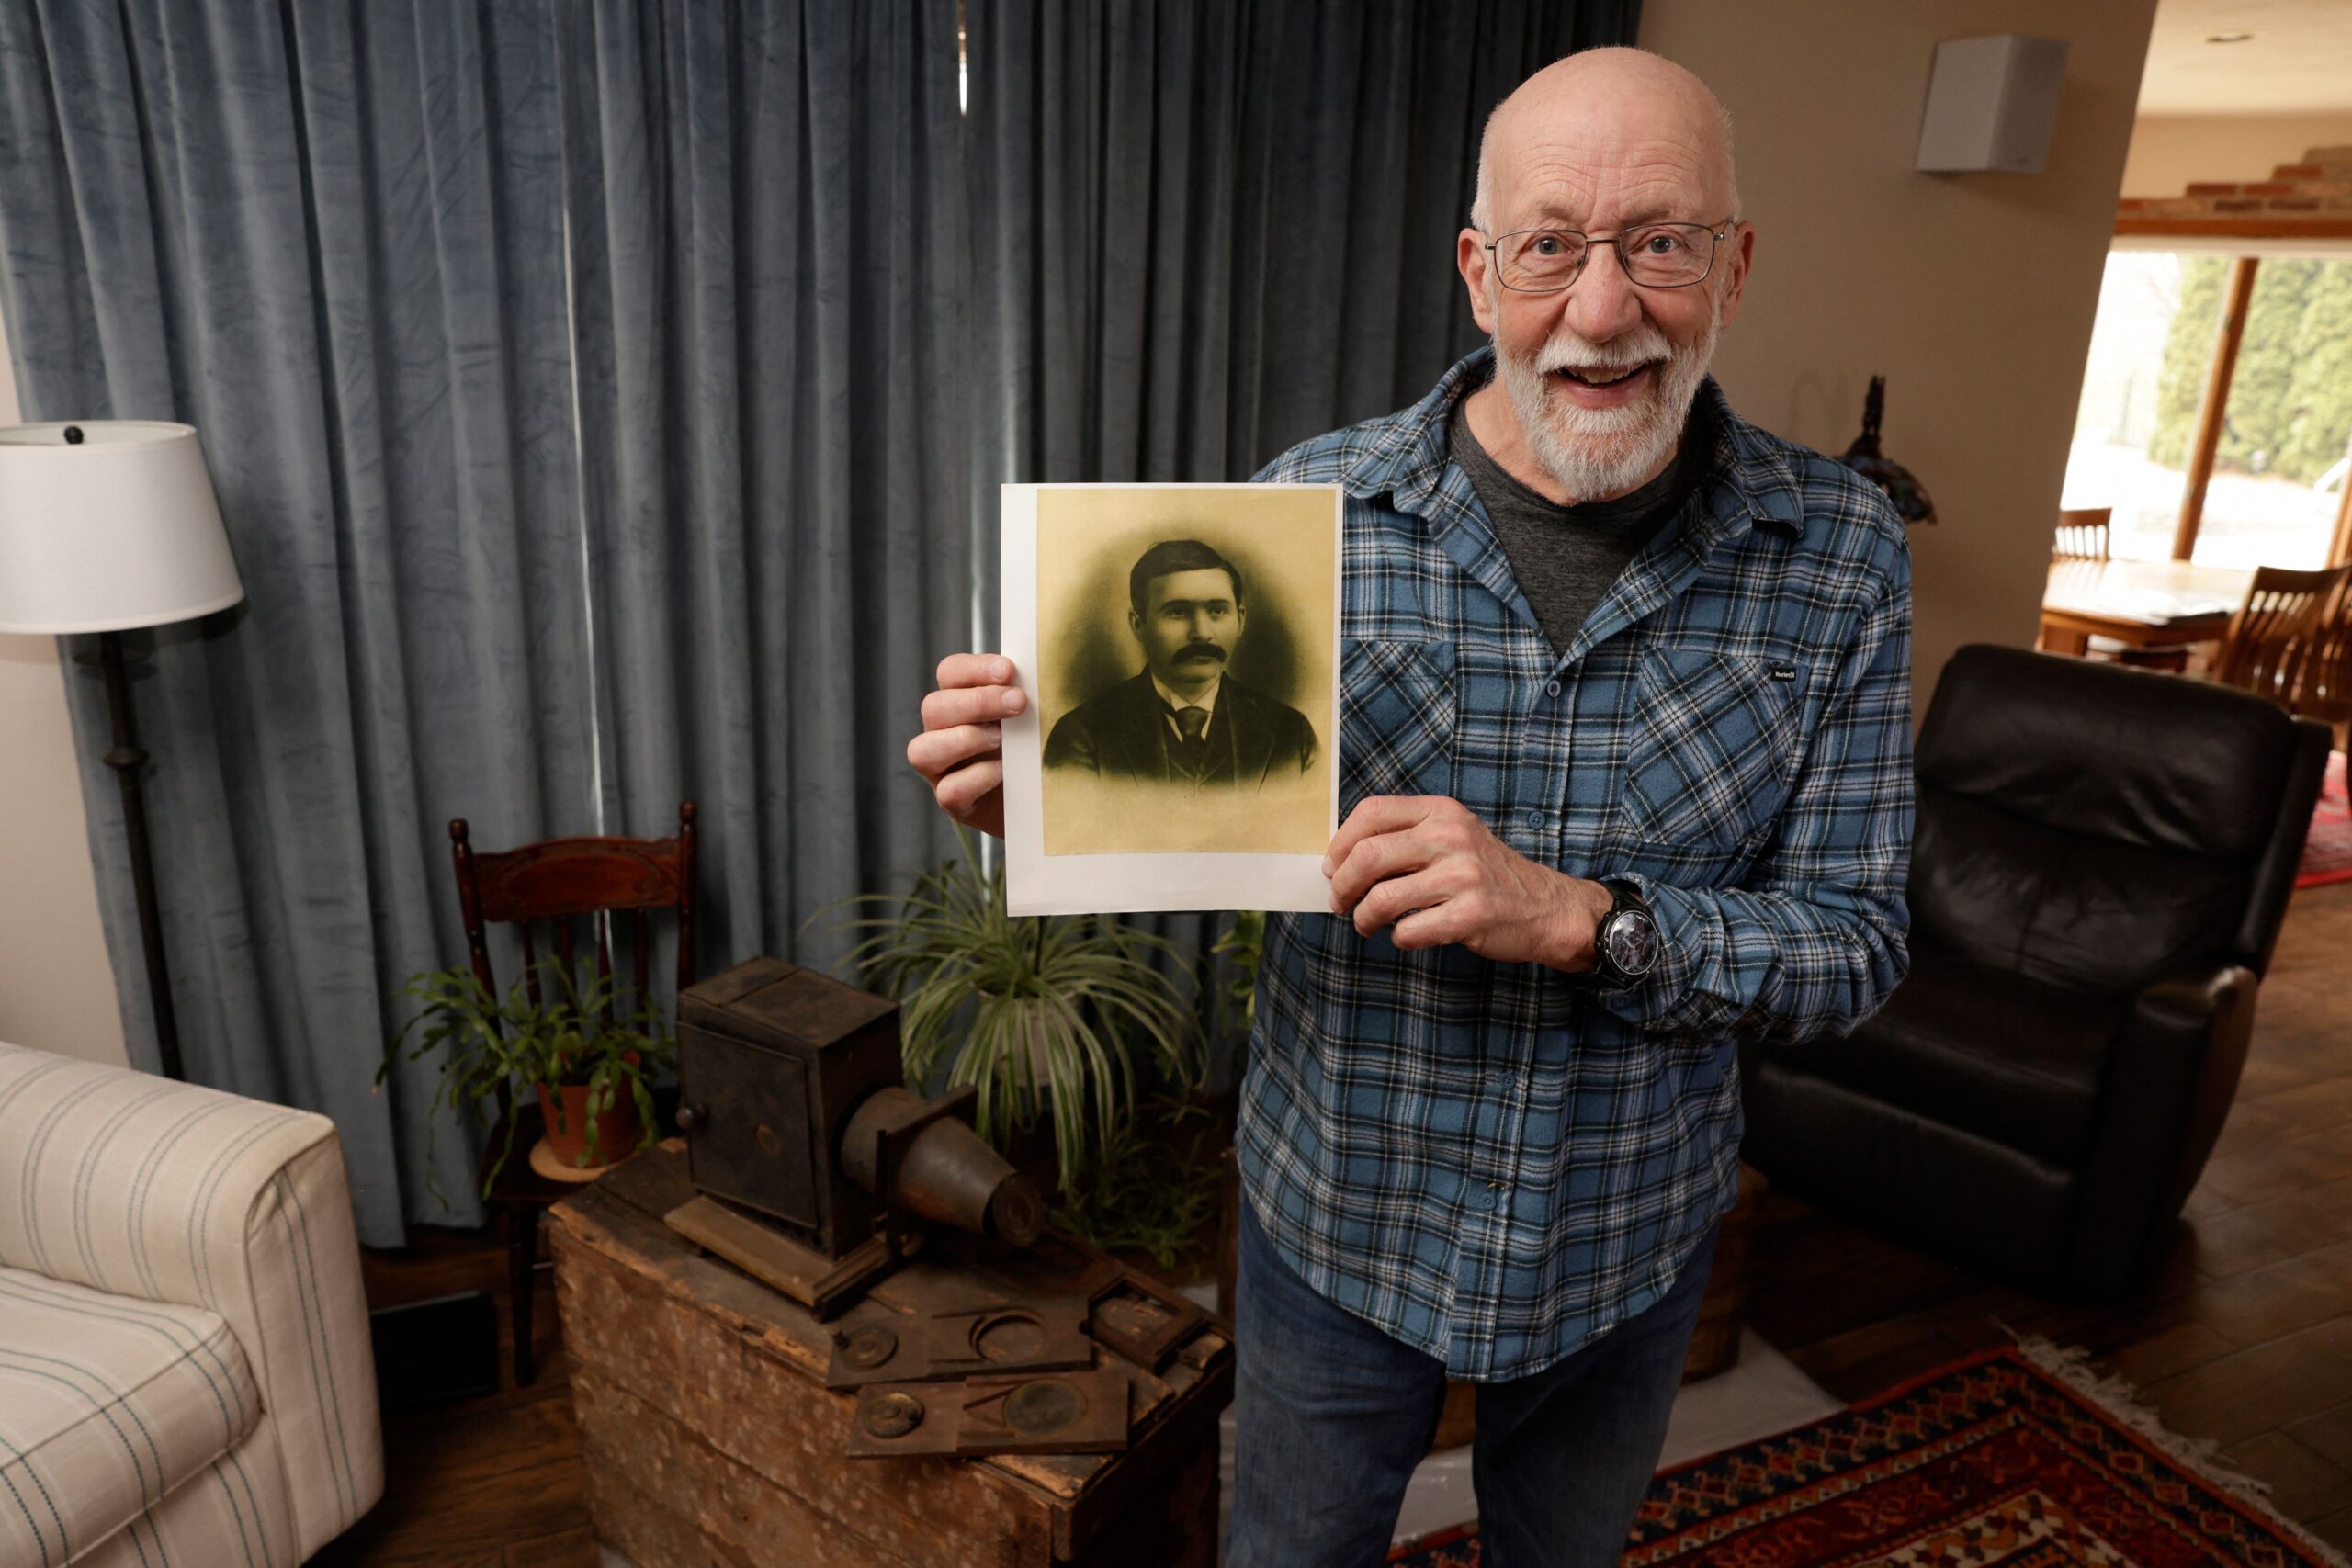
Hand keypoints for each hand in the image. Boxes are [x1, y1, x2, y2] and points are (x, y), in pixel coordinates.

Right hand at [909, 654, 1027, 837]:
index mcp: (958, 703)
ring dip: (965, 739)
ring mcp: (942, 771)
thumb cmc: (1032, 750)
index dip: (975, 668)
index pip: (950, 673)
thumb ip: (1025, 696)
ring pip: (923, 751)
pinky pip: (949, 790)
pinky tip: (1003, 772)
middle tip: (1018, 703)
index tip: (1009, 671)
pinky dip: (977, 778)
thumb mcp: (1030, 717)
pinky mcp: (954, 803)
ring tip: (1001, 739)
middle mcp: (941, 734)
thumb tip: (1038, 676)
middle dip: (977, 702)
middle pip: (933, 707)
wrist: (1040, 800)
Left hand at [1323, 796, 1612, 968]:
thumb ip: (1407, 837)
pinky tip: (1407, 935)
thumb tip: (1342, 858)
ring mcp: (1463, 876)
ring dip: (1363, 918)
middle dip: (1342, 885)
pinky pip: (1408, 932)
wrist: (1547, 907)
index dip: (1340, 843)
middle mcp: (1452, 837)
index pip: (1371, 813)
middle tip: (1340, 902)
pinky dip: (1398, 939)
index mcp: (1442, 812)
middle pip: (1368, 857)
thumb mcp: (1454, 836)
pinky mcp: (1471, 915)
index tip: (1331, 867)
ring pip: (1382, 899)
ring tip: (1366, 923)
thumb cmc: (1487, 874)